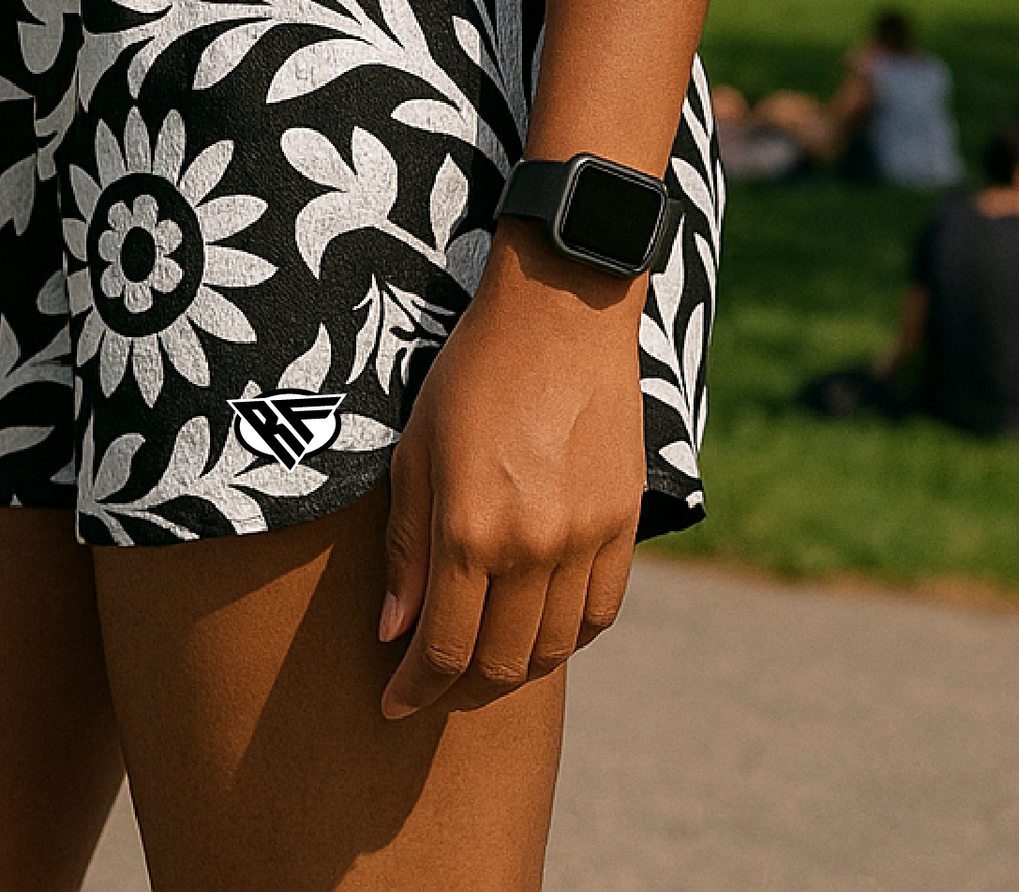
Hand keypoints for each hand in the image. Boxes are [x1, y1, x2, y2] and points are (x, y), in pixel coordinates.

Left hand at [378, 223, 645, 719]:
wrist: (561, 312)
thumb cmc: (474, 371)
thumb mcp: (417, 449)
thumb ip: (407, 548)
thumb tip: (393, 633)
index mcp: (469, 529)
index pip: (442, 649)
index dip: (414, 691)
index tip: (394, 706)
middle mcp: (532, 546)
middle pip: (500, 663)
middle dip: (459, 685)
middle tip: (436, 676)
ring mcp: (587, 538)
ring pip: (555, 649)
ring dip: (516, 665)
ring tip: (487, 652)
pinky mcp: (625, 523)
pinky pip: (602, 612)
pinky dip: (572, 634)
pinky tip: (545, 622)